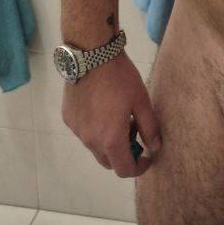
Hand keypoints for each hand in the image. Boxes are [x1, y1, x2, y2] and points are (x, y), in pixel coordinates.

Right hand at [61, 52, 161, 178]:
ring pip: (95, 147)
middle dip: (123, 155)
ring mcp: (76, 130)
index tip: (147, 157)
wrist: (91, 55)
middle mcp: (90, 140)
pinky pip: (84, 132)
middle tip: (134, 133)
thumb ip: (150, 128)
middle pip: (108, 162)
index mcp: (111, 139)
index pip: (124, 169)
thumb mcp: (141, 101)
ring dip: (108, 141)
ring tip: (118, 117)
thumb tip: (155, 148)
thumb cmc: (121, 78)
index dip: (138, 168)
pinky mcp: (68, 118)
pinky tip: (101, 108)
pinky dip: (95, 129)